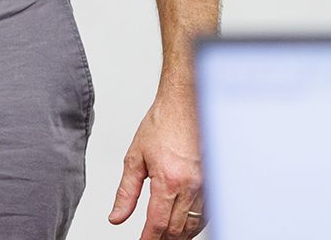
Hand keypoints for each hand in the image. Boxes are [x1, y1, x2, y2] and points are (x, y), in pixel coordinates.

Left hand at [109, 90, 206, 238]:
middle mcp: (191, 185)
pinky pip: (206, 212)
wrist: (185, 104)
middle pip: (177, 229)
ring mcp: (206, 183)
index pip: (158, 224)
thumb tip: (117, 216)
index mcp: (169, 180)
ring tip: (166, 237)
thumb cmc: (163, 123)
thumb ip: (125, 192)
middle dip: (164, 239)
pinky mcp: (214, 179)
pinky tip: (185, 224)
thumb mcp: (135, 157)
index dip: (149, 239)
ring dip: (180, 235)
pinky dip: (195, 223)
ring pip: (194, 224)